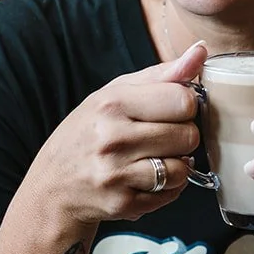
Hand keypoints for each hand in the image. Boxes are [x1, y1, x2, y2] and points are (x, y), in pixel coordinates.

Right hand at [31, 42, 205, 226]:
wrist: (53, 185)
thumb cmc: (89, 133)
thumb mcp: (115, 94)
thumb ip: (161, 74)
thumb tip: (201, 50)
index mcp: (112, 104)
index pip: (183, 100)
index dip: (185, 105)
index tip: (172, 109)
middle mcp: (113, 138)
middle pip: (188, 135)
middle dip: (182, 135)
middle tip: (161, 136)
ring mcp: (117, 174)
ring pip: (183, 168)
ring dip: (177, 164)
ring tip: (157, 158)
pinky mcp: (123, 203)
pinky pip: (172, 193)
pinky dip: (168, 187)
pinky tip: (149, 178)